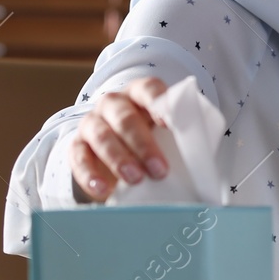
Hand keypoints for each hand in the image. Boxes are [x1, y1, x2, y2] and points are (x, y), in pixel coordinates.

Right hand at [70, 77, 169, 201]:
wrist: (117, 153)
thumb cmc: (152, 139)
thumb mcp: (166, 133)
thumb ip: (181, 135)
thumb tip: (201, 153)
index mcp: (140, 93)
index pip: (149, 89)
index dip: (159, 103)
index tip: (169, 124)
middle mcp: (113, 104)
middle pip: (126, 118)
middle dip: (143, 144)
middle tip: (160, 169)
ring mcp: (92, 123)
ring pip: (102, 136)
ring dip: (119, 159)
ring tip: (135, 179)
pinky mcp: (77, 145)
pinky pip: (79, 158)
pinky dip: (90, 175)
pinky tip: (103, 189)